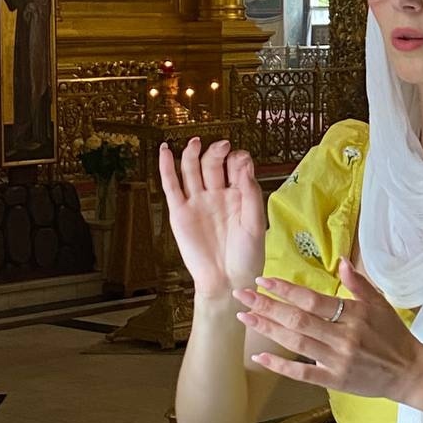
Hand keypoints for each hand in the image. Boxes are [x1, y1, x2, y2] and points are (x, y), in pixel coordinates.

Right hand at [159, 138, 264, 297]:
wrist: (228, 281)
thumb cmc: (247, 255)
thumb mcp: (256, 222)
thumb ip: (251, 193)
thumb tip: (244, 165)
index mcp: (238, 194)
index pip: (236, 165)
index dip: (238, 159)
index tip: (242, 160)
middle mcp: (216, 194)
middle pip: (212, 163)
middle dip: (217, 153)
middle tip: (223, 147)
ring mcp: (197, 202)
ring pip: (191, 170)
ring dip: (193, 153)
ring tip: (196, 142)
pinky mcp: (180, 213)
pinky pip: (171, 186)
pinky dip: (167, 167)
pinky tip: (166, 151)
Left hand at [233, 258, 422, 401]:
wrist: (409, 371)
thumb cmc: (393, 334)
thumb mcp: (380, 303)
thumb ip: (358, 283)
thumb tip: (341, 261)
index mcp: (353, 314)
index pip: (312, 300)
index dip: (286, 290)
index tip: (263, 280)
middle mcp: (343, 337)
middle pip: (298, 319)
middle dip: (267, 306)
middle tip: (242, 295)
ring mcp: (337, 360)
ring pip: (297, 343)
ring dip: (269, 330)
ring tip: (246, 318)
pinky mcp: (335, 381)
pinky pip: (303, 373)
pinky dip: (281, 366)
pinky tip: (260, 358)